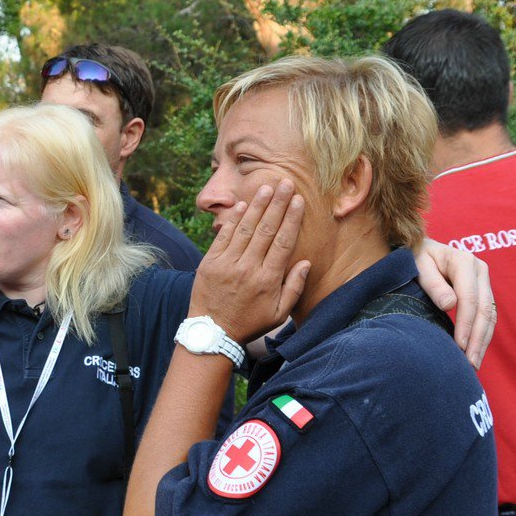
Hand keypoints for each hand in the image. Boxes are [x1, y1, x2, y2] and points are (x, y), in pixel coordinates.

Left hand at [190, 182, 309, 344]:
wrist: (212, 333)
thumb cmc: (249, 323)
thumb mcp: (279, 314)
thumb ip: (294, 287)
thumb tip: (306, 262)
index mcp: (267, 280)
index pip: (283, 242)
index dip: (292, 219)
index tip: (299, 201)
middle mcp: (247, 268)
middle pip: (266, 229)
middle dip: (277, 204)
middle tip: (286, 183)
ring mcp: (226, 264)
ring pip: (245, 228)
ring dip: (256, 206)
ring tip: (266, 188)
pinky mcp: (209, 263)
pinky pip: (223, 236)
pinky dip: (233, 219)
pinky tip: (242, 205)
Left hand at [413, 240, 495, 367]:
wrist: (418, 248)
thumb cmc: (414, 257)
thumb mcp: (417, 265)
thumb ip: (432, 284)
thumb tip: (450, 305)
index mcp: (463, 261)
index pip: (468, 298)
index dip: (465, 323)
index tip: (459, 345)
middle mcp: (479, 269)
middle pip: (484, 309)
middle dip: (477, 338)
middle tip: (470, 364)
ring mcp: (483, 280)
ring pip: (489, 315)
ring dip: (483, 341)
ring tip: (473, 365)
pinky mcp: (482, 291)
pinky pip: (487, 316)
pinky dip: (482, 335)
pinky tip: (474, 352)